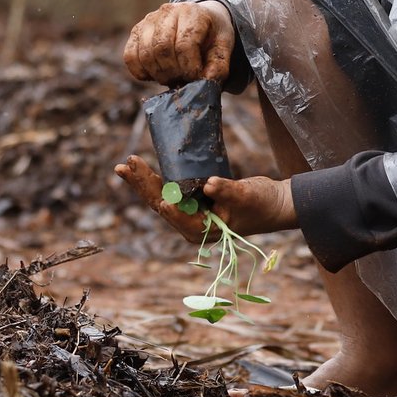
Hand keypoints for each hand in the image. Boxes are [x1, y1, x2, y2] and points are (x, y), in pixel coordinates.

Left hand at [114, 155, 296, 242]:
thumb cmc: (262, 205)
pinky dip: (154, 177)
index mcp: (202, 229)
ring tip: (124, 166)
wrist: (273, 203)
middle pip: (161, 203)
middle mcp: (191, 223)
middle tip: (124, 167)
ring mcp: (190, 210)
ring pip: (160, 195)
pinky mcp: (192, 198)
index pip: (178, 217)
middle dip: (143, 185)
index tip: (160, 198)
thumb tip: (209, 185)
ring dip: (143, 180)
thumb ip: (228, 191)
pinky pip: (168, 187)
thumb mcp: (246, 196)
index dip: (167, 207)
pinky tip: (139, 167)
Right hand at [123, 0, 234, 85]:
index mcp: (192, 13)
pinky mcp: (136, 31)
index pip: (184, 44)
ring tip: (172, 77)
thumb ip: (218, 66)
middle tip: (182, 80)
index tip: (195, 77)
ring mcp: (148, 20)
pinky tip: (155, 74)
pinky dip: (140, 72)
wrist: (198, 20)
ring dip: (158, 74)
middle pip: (162, 49)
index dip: (189, 67)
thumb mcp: (223, 47)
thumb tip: (205, 82)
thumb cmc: (211, 35)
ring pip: (145, 54)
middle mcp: (167, 11)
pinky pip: (130, 57)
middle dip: (173, 72)